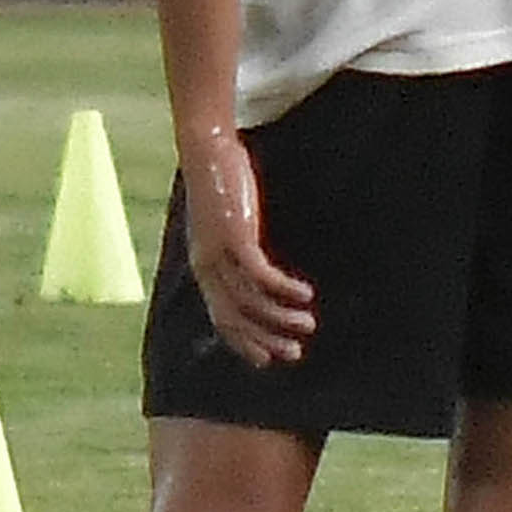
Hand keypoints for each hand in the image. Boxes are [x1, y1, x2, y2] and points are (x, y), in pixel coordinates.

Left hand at [175, 123, 315, 366]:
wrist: (207, 152)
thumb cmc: (220, 185)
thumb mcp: (225, 224)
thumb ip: (236, 249)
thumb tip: (256, 268)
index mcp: (203, 268)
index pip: (222, 320)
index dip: (245, 342)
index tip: (269, 360)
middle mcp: (207, 267)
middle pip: (236, 318)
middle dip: (266, 340)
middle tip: (294, 354)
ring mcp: (220, 254)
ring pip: (251, 302)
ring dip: (281, 317)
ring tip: (308, 324)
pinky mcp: (236, 239)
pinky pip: (262, 276)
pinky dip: (284, 289)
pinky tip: (305, 293)